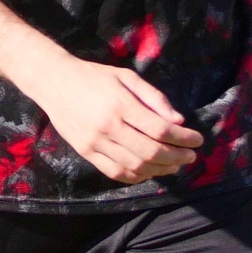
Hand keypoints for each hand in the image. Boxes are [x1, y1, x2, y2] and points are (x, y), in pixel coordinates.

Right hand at [34, 59, 204, 184]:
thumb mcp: (126, 76)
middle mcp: (109, 127)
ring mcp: (95, 142)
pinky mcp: (86, 152)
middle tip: (190, 156)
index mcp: (121, 105)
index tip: (197, 139)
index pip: (160, 129)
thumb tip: (178, 121)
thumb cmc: (94, 76)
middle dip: (177, 157)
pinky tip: (149, 171)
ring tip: (174, 165)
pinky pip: (115, 172)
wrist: (54, 82)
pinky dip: (136, 176)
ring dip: (160, 169)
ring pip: (135, 166)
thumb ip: (153, 97)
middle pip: (151, 151)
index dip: (184, 138)